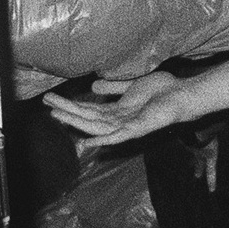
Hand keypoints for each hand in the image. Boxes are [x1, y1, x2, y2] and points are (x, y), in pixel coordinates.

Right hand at [44, 69, 190, 146]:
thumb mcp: (131, 86)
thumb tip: (93, 85)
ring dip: (76, 122)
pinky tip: (87, 141)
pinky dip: (102, 140)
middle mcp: (119, 121)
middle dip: (67, 111)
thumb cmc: (161, 91)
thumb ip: (113, 87)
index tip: (52, 100)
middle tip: (47, 105)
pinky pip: (117, 137)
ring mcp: (127, 127)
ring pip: (96, 127)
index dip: (70, 106)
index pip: (89, 110)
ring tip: (57, 115)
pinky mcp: (137, 129)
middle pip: (87, 118)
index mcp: (117, 111)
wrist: (181, 95)